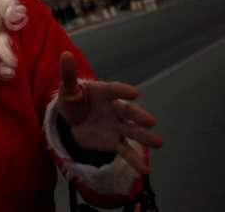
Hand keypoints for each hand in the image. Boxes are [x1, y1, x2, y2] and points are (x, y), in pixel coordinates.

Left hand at [57, 52, 162, 173]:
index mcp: (104, 93)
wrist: (73, 119)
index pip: (115, 90)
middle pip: (128, 111)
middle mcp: (115, 109)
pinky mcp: (113, 141)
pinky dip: (134, 160)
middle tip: (151, 121)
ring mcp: (116, 126)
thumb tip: (65, 54)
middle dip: (139, 116)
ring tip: (159, 142)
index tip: (134, 93)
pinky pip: (124, 151)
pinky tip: (145, 171)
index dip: (123, 91)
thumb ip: (68, 74)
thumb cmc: (73, 99)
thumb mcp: (68, 88)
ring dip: (145, 137)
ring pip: (132, 131)